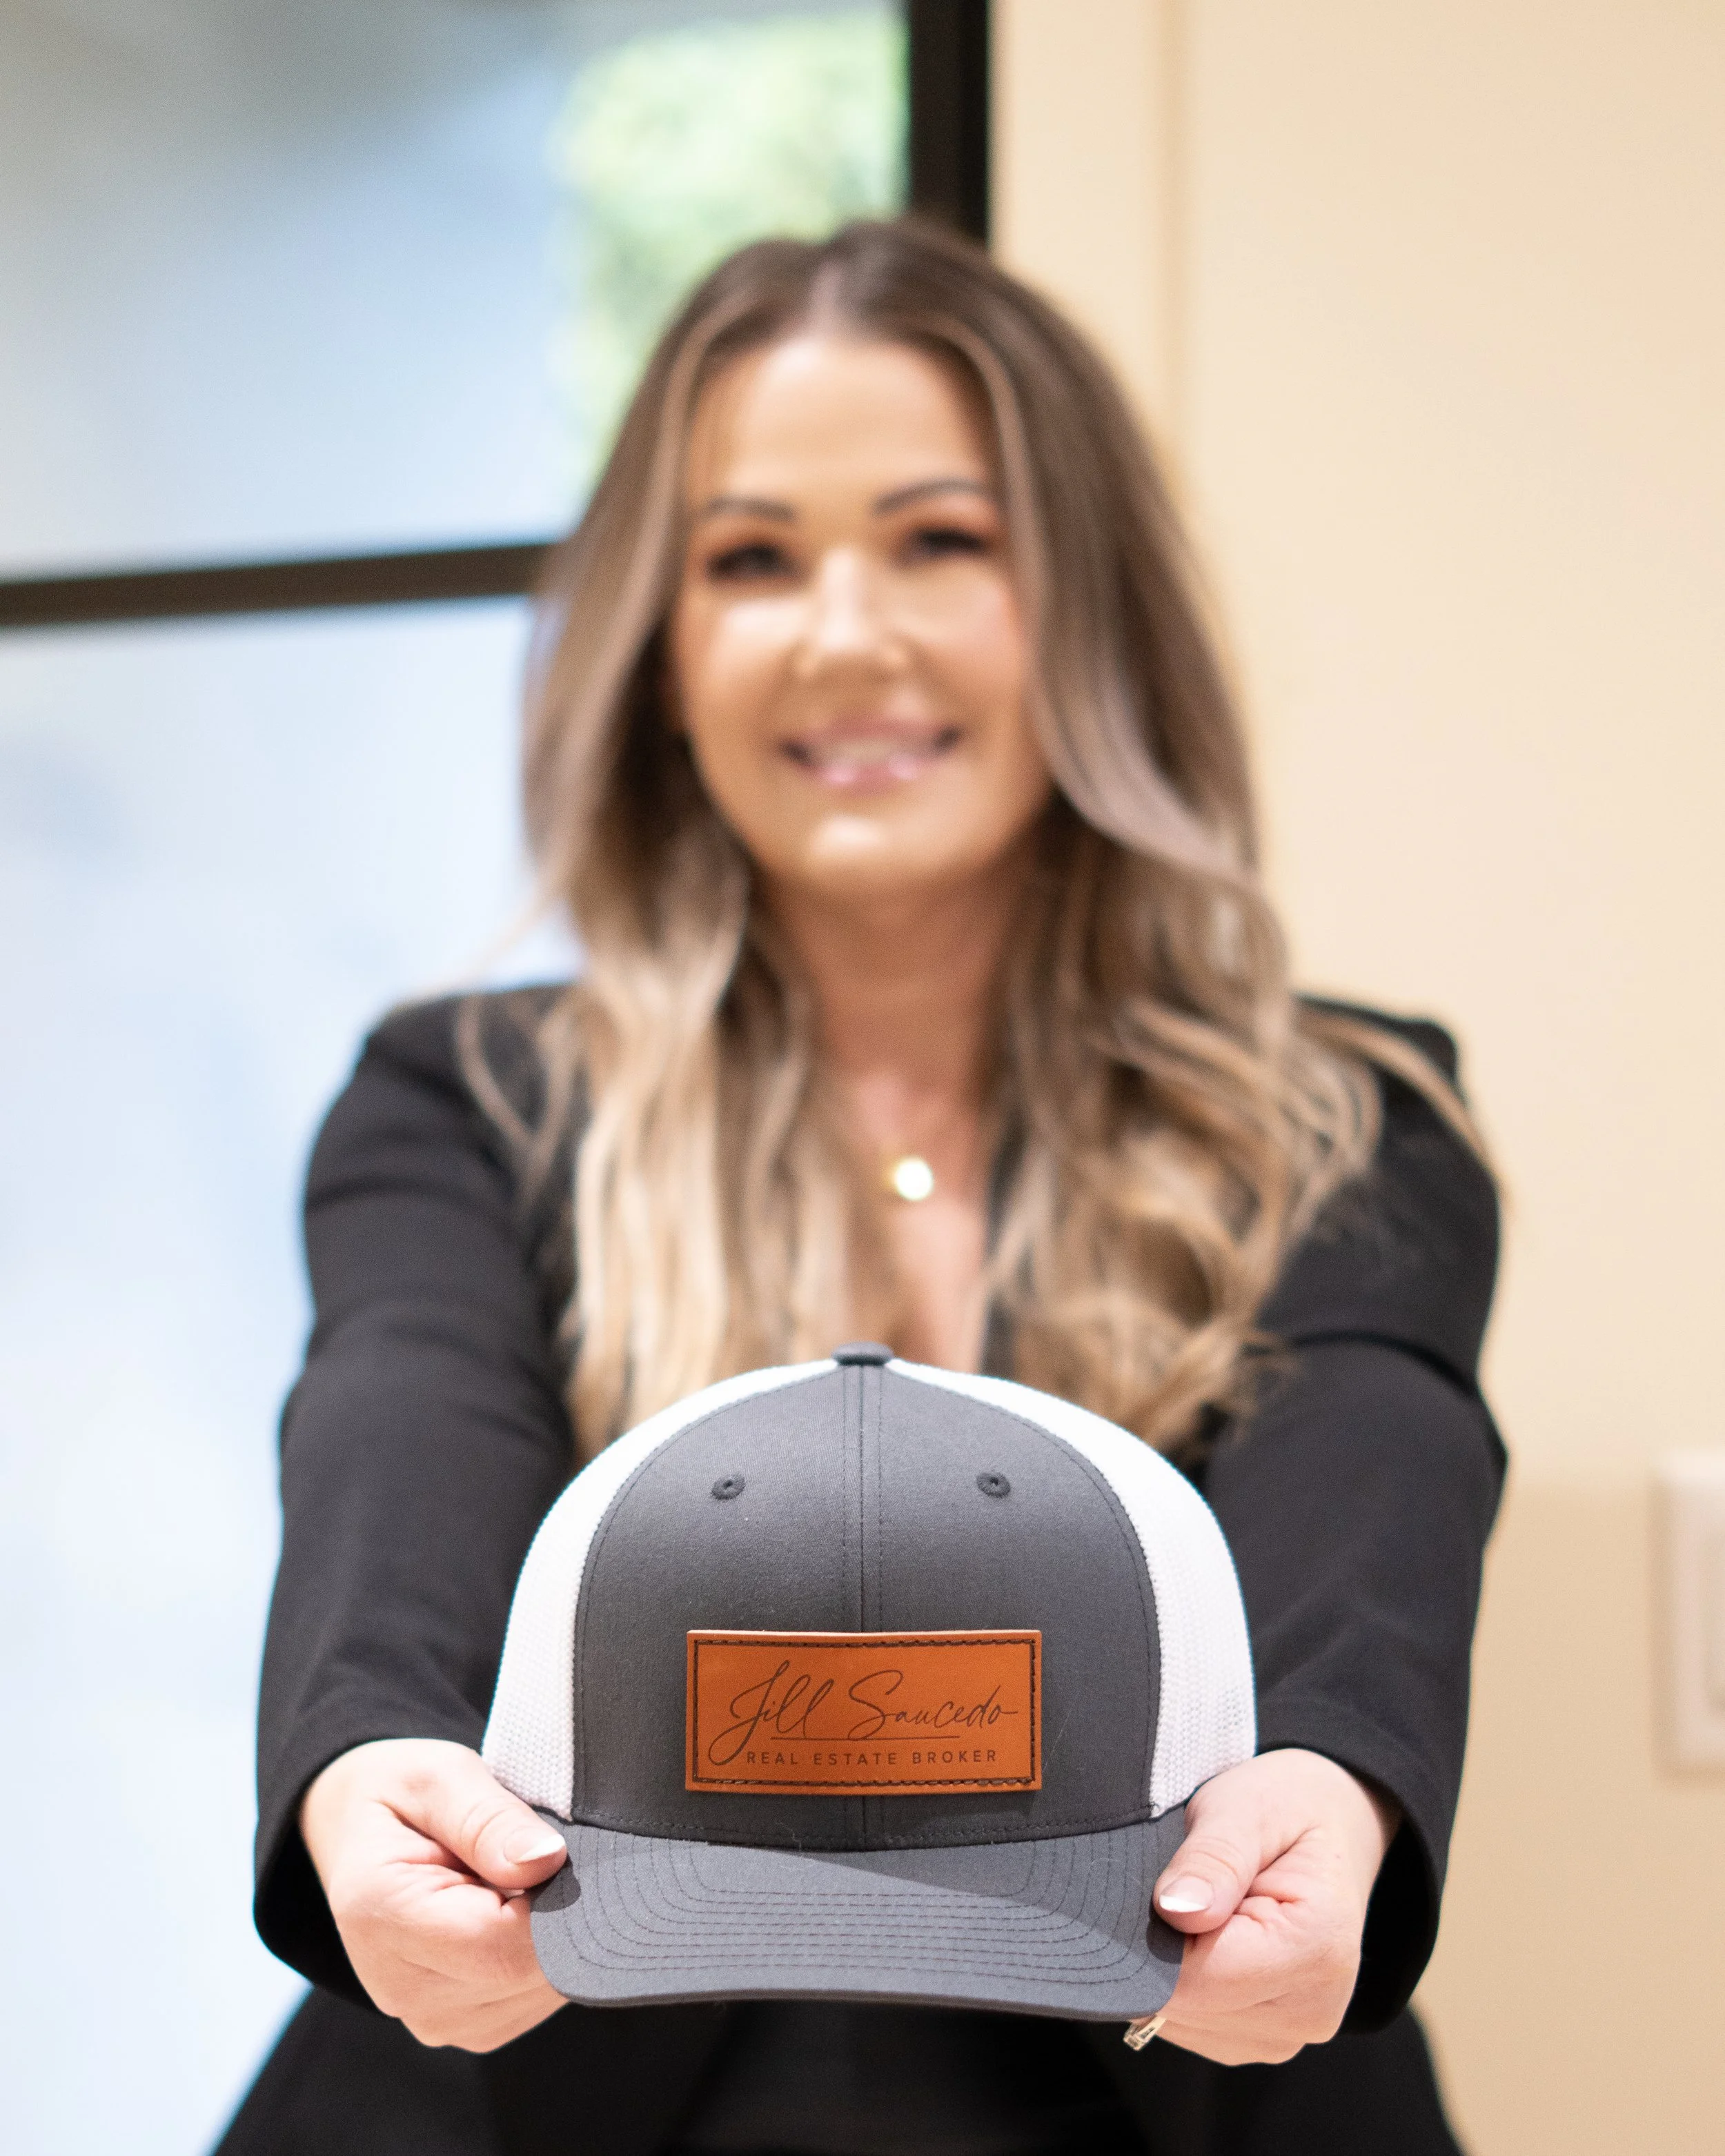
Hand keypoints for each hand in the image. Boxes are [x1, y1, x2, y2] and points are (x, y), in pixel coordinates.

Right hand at [300, 1737, 568, 2050]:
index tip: (556, 1852)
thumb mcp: (438, 1776)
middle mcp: (401, 1987)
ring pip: (539, 1992)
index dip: (553, 1900)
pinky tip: (514, 1913)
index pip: (501, 1944)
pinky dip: (542, 1956)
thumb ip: (490, 1819)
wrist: (353, 1832)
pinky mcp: (462, 2028)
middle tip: (535, 1857)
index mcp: (382, 1915)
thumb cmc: (397, 1795)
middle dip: (559, 1914)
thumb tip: (547, 1859)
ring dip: (553, 1936)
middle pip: (526, 1974)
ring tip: (513, 1882)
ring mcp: (430, 2018)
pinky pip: (534, 2000)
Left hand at [1151, 1748, 1397, 2064]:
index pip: (1200, 1979)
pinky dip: (1182, 1983)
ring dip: (1170, 1966)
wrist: (1334, 1826)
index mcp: (1317, 1949)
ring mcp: (1289, 2035)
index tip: (1162, 1886)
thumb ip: (1213, 1858)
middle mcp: (1311, 2010)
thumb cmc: (1289, 1808)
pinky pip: (1192, 2023)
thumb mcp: (1247, 1806)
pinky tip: (1205, 1937)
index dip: (1157, 1935)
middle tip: (1187, 1886)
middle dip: (1162, 1948)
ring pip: (1183, 2020)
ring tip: (1204, 1907)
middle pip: (1187, 2006)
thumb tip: (1175, 1910)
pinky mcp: (1265, 2039)